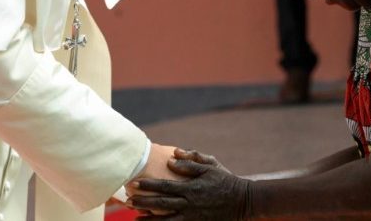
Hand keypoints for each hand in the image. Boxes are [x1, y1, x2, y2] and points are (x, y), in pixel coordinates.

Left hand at [128, 149, 250, 219]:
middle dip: (143, 202)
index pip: (165, 186)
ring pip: (166, 220)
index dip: (148, 185)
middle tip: (128, 200)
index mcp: (192, 187)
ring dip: (149, 219)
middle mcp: (190, 203)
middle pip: (161, 204)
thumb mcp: (211, 165)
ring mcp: (192, 216)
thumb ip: (191, 160)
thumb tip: (172, 156)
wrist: (242, 202)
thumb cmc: (225, 180)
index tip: (134, 183)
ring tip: (135, 217)